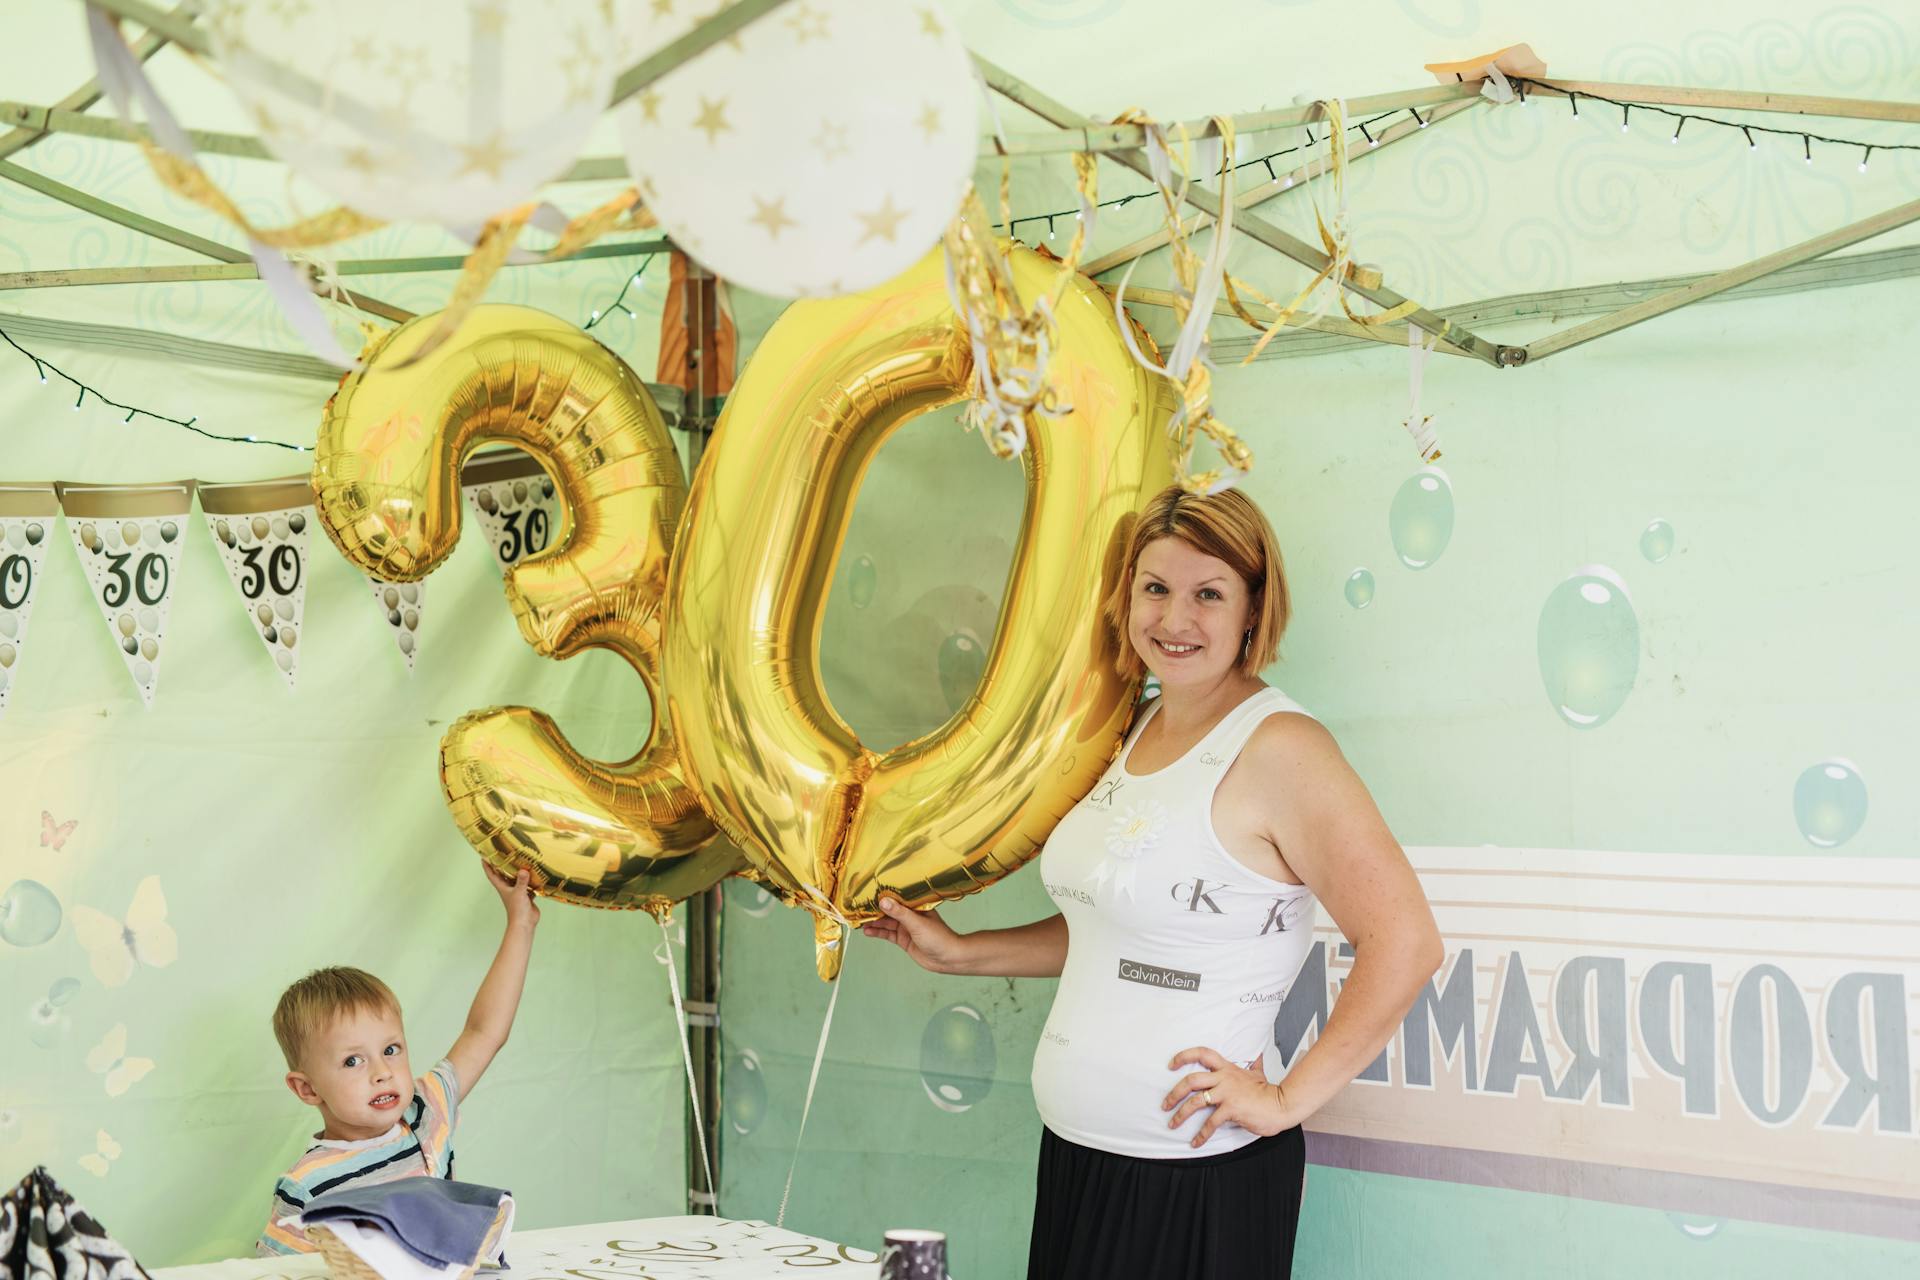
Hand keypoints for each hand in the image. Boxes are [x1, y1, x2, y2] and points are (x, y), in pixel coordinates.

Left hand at [484, 863, 539, 929]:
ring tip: (521, 862)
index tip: (484, 857)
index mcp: (503, 888)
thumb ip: (521, 881)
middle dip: (502, 866)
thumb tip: (523, 870)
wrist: (524, 923)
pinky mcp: (526, 896)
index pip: (492, 875)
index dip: (487, 866)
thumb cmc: (517, 911)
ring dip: (518, 873)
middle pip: (503, 875)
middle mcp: (509, 889)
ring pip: (516, 880)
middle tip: (504, 855)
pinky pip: (528, 886)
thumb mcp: (519, 893)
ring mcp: (517, 892)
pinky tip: (536, 876)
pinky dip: (531, 881)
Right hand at [860, 897, 971, 973]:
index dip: (883, 895)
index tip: (869, 893)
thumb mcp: (917, 923)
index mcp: (916, 906)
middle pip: (889, 911)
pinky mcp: (903, 940)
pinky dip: (877, 933)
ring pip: (886, 923)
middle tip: (859, 908)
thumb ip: (899, 913)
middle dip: (875, 910)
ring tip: (860, 921)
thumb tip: (883, 901)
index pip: (897, 898)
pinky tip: (868, 931)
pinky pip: (888, 934)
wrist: (948, 959)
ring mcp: (906, 928)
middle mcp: (910, 915)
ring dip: (874, 922)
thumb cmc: (939, 938)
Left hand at [1162, 1046, 1298, 1148]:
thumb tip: (1257, 1055)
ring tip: (1172, 1124)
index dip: (1183, 1056)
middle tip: (1165, 1104)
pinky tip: (1195, 1142)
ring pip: (1196, 1101)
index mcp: (1227, 1068)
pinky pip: (1211, 1122)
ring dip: (1180, 1114)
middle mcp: (1224, 1078)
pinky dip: (1201, 1134)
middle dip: (1174, 1093)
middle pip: (1190, 1080)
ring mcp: (1227, 1093)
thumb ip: (1253, 1064)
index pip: (1202, 1054)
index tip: (1171, 1064)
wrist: (1282, 1105)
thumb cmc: (1268, 1092)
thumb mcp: (1257, 1073)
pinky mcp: (1231, 1109)